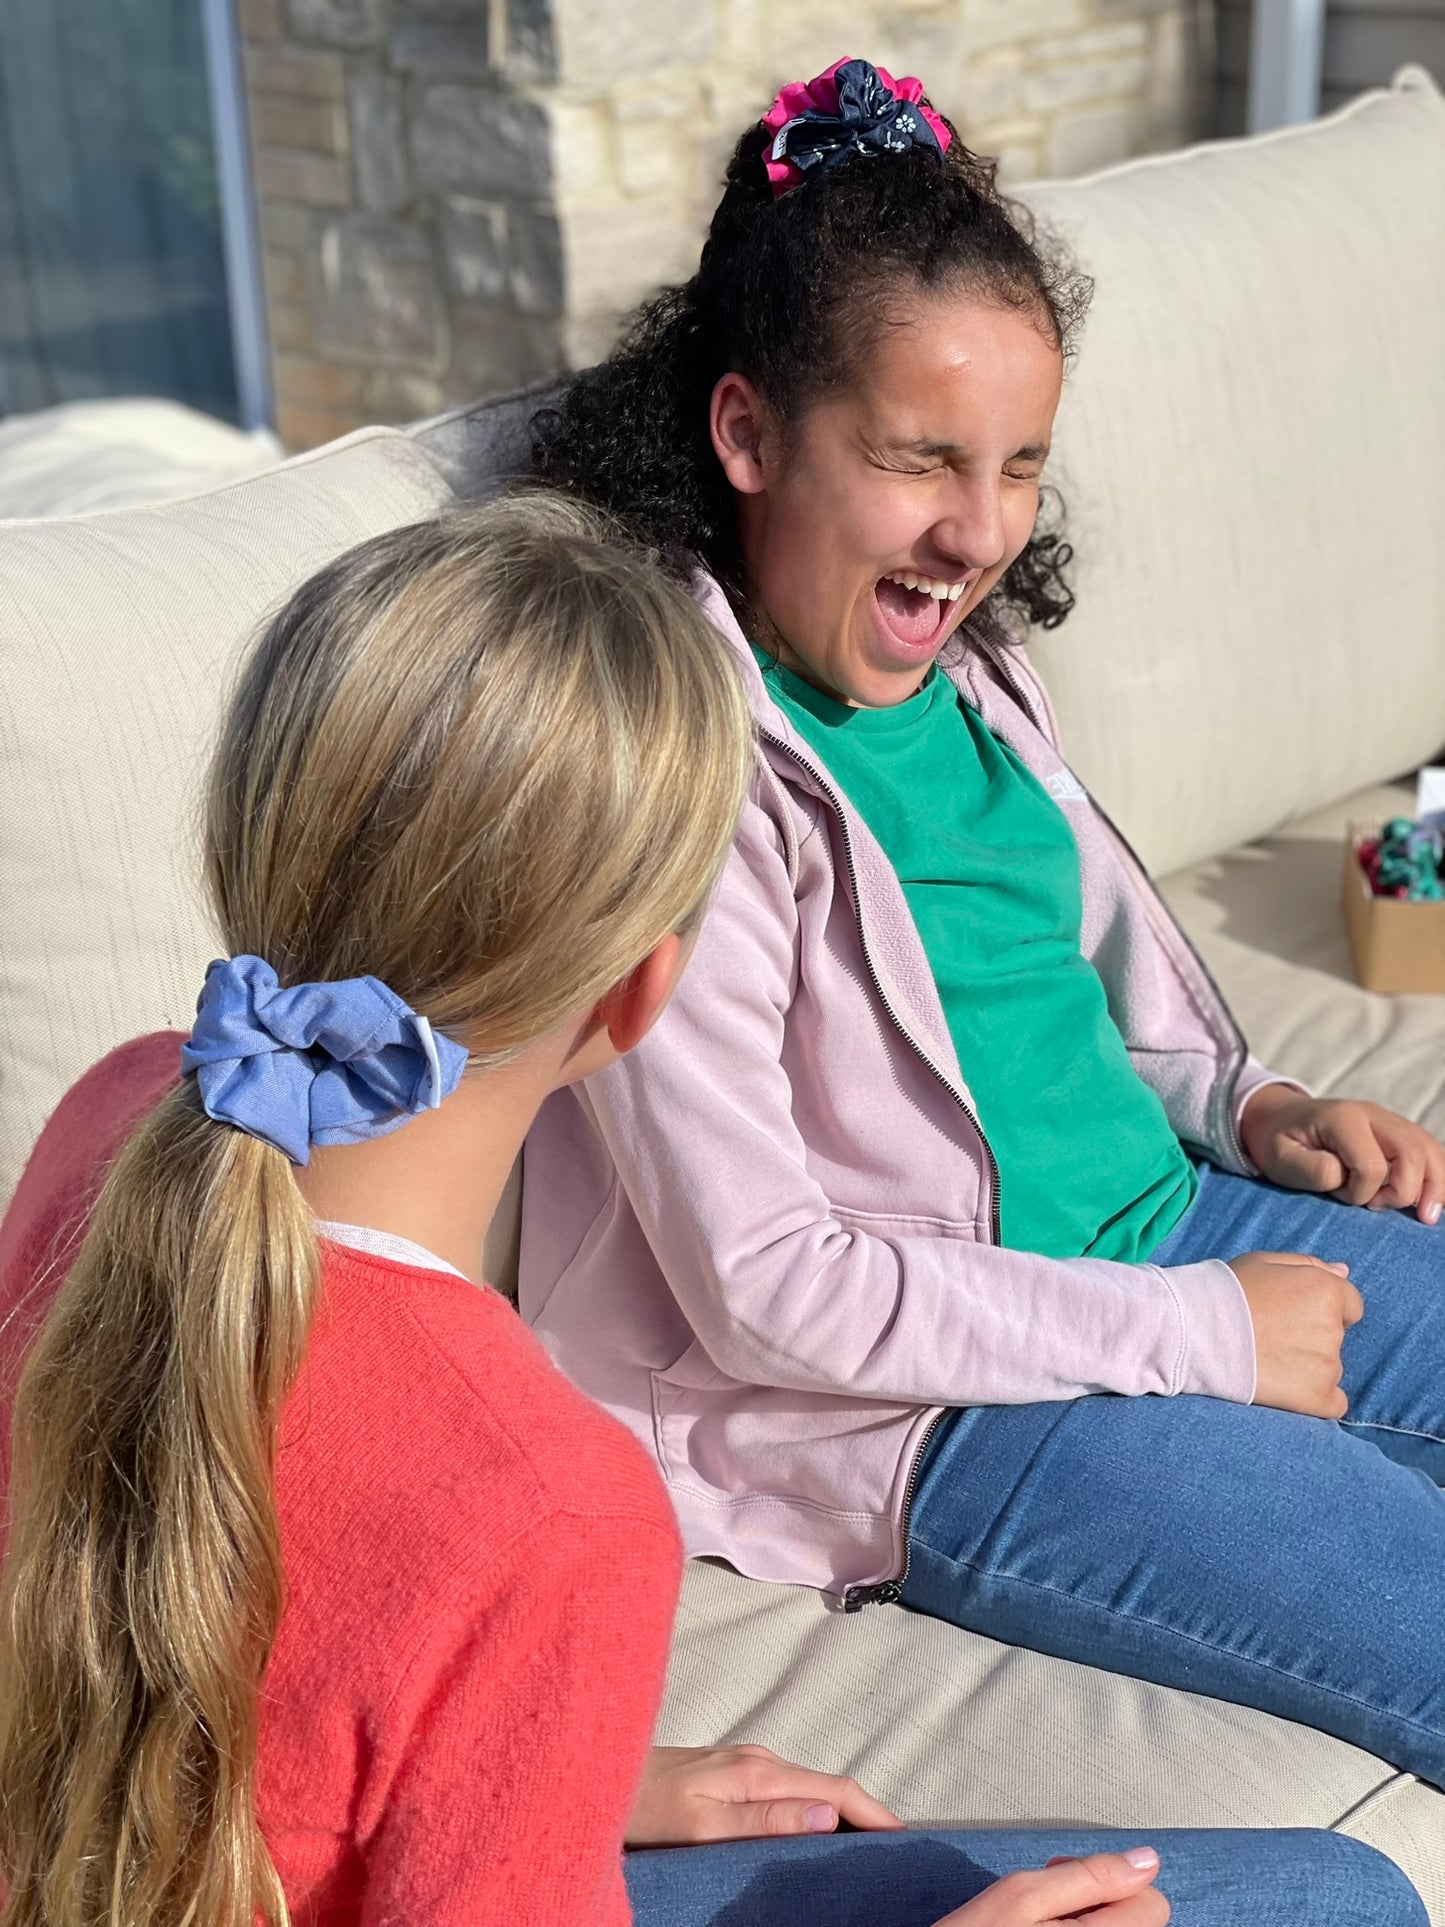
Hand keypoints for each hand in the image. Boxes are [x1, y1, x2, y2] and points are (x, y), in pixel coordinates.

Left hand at [625, 1744, 902, 1846]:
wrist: (595, 1773)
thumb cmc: (643, 1808)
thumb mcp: (703, 1824)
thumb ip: (765, 1820)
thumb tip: (828, 1818)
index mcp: (760, 1771)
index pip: (836, 1790)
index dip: (876, 1814)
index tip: (908, 1842)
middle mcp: (760, 1761)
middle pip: (830, 1789)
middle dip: (866, 1817)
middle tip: (895, 1857)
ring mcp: (745, 1766)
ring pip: (809, 1792)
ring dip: (840, 1817)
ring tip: (864, 1853)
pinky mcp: (731, 1775)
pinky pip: (787, 1794)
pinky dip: (812, 1814)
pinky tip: (814, 1836)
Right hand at [933, 1847, 1166, 1924]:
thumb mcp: (1022, 1894)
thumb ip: (1091, 1875)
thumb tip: (1147, 1859)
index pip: (1154, 1903)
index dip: (1111, 1882)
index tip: (1066, 1880)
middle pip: (1139, 1922)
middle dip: (1098, 1902)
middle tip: (1046, 1902)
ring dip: (1086, 1921)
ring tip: (1039, 1923)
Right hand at [1229, 1251, 1362, 1417]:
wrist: (1193, 1331)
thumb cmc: (1225, 1291)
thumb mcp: (1264, 1262)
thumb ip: (1309, 1264)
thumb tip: (1345, 1271)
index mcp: (1327, 1290)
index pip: (1349, 1305)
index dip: (1318, 1308)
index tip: (1289, 1314)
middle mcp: (1333, 1328)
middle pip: (1335, 1336)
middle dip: (1310, 1335)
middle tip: (1270, 1334)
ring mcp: (1328, 1366)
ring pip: (1330, 1368)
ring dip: (1307, 1366)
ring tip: (1266, 1359)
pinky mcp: (1317, 1398)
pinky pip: (1334, 1402)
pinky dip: (1315, 1398)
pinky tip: (1285, 1388)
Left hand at [1240, 1085, 1444, 1224]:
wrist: (1279, 1118)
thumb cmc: (1278, 1141)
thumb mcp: (1279, 1158)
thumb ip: (1312, 1170)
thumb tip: (1345, 1178)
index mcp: (1343, 1119)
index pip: (1373, 1165)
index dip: (1361, 1192)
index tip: (1339, 1196)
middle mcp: (1373, 1114)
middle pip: (1413, 1152)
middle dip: (1405, 1190)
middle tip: (1380, 1208)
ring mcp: (1389, 1121)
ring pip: (1430, 1150)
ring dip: (1434, 1185)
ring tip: (1427, 1216)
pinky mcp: (1397, 1132)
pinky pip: (1430, 1151)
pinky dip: (1437, 1176)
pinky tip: (1433, 1201)